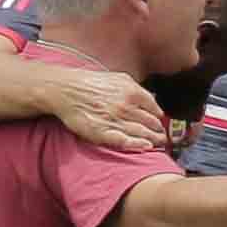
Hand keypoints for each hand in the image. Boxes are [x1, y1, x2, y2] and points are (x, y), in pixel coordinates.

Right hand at [34, 63, 172, 154]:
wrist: (64, 90)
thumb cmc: (90, 83)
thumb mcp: (118, 78)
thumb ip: (136, 89)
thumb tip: (152, 99)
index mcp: (132, 92)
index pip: (154, 109)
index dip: (159, 118)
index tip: (160, 124)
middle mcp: (126, 106)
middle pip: (151, 123)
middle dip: (159, 131)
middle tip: (162, 137)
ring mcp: (115, 120)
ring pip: (142, 133)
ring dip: (153, 140)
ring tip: (157, 144)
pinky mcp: (102, 132)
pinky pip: (125, 141)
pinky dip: (137, 144)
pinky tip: (145, 147)